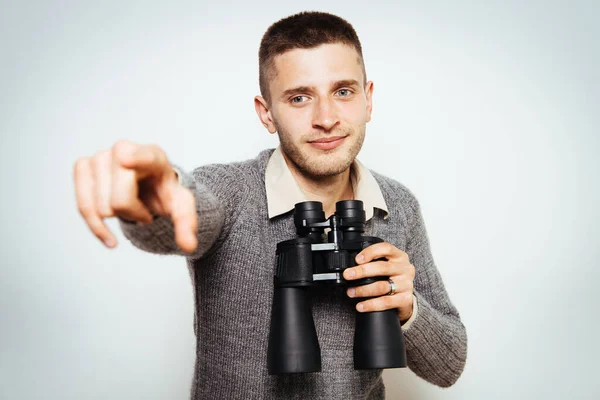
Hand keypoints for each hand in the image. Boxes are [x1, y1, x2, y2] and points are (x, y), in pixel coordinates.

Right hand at [73, 140, 197, 251]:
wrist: (148, 183)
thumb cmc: (163, 190)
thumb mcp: (180, 205)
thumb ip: (186, 223)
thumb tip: (189, 246)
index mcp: (154, 156)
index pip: (143, 157)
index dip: (134, 159)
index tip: (125, 159)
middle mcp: (124, 148)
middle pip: (119, 201)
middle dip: (133, 213)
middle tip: (144, 207)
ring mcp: (100, 155)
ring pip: (101, 207)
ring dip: (118, 216)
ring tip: (131, 204)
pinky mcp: (83, 166)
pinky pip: (82, 207)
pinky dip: (97, 227)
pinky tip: (109, 237)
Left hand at [343, 242, 414, 321]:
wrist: (406, 298)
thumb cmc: (392, 278)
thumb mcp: (387, 266)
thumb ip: (374, 263)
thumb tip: (350, 267)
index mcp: (399, 256)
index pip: (386, 248)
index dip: (370, 252)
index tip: (357, 259)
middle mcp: (405, 269)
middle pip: (382, 267)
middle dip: (362, 271)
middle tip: (348, 275)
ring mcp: (406, 284)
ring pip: (382, 286)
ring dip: (363, 290)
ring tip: (351, 292)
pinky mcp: (405, 299)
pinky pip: (386, 302)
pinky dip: (371, 304)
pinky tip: (361, 305)